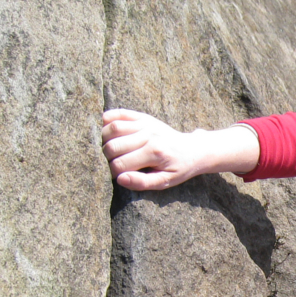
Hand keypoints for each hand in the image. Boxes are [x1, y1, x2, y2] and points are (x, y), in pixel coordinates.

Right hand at [101, 109, 260, 190]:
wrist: (193, 149)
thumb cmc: (178, 168)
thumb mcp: (165, 181)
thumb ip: (142, 183)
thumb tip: (120, 179)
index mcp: (154, 153)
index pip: (120, 164)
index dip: (113, 173)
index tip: (116, 176)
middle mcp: (149, 135)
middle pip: (112, 146)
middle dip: (105, 158)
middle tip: (109, 163)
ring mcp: (146, 123)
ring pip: (113, 127)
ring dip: (102, 139)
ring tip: (106, 149)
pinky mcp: (143, 117)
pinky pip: (119, 113)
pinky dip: (106, 119)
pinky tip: (105, 130)